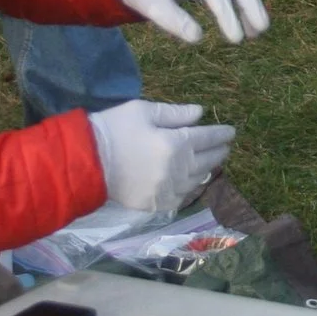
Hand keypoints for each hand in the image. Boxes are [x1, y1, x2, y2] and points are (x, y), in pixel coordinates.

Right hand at [87, 99, 235, 212]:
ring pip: (197, 180)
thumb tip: (200, 114)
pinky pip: (182, 197)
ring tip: (212, 163)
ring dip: (208, 169)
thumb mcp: (143, 111)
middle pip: (207, 160)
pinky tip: (192, 183)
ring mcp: (168, 189)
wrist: (85, 162)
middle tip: (225, 146)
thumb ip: (175, 113)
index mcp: (176, 143)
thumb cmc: (113, 129)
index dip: (221, 134)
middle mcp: (178, 169)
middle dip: (219, 151)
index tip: (231, 132)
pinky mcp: (155, 204)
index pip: (208, 137)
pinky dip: (190, 188)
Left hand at [116, 0, 270, 44]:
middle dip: (251, 4)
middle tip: (262, 30)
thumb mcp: (150, 5)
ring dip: (252, 5)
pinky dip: (246, 3)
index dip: (226, 13)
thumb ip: (171, 20)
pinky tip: (249, 24)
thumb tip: (198, 38)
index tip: (235, 39)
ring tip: (258, 32)